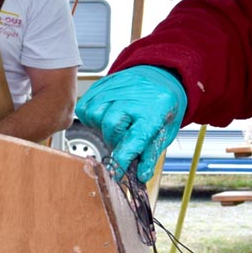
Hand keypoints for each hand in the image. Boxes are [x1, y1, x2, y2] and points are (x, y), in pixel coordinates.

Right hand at [74, 66, 186, 180]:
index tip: (116, 172)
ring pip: (95, 114)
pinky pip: (86, 105)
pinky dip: (91, 115)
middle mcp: (133, 99)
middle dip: (114, 139)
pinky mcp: (104, 84)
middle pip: (110, 127)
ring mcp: (117, 89)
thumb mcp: (165, 132)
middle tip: (123, 138)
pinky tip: (104, 115)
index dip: (123, 158)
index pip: (134, 139)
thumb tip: (141, 175)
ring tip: (115, 124)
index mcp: (152, 113)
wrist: (162, 77)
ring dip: (101, 125)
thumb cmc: (163, 106)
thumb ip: (150, 154)